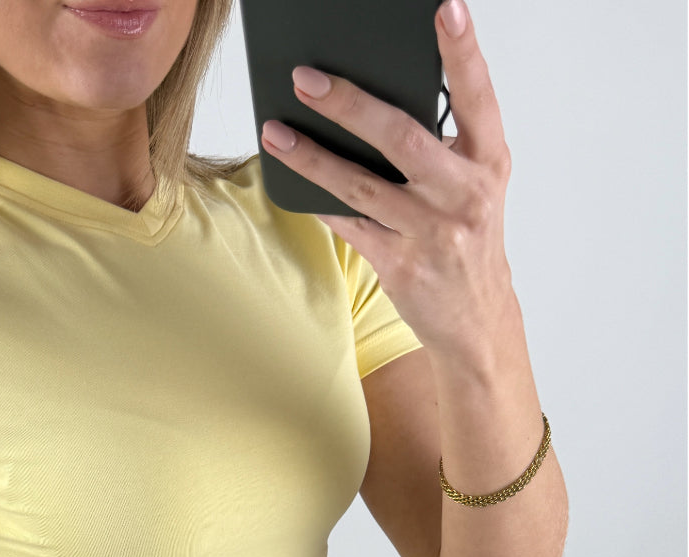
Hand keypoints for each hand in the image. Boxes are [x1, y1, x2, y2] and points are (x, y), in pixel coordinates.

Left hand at [259, 0, 515, 358]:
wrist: (477, 319)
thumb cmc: (466, 238)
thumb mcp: (472, 186)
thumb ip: (439, 148)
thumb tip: (368, 104)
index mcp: (488, 160)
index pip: (478, 95)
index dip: (463, 51)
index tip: (446, 9)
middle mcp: (463, 195)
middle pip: (401, 139)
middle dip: (349, 104)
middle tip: (306, 78)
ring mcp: (432, 233)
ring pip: (362, 186)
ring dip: (312, 157)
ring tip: (276, 132)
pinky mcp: (401, 267)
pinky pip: (349, 226)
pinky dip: (319, 203)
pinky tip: (291, 182)